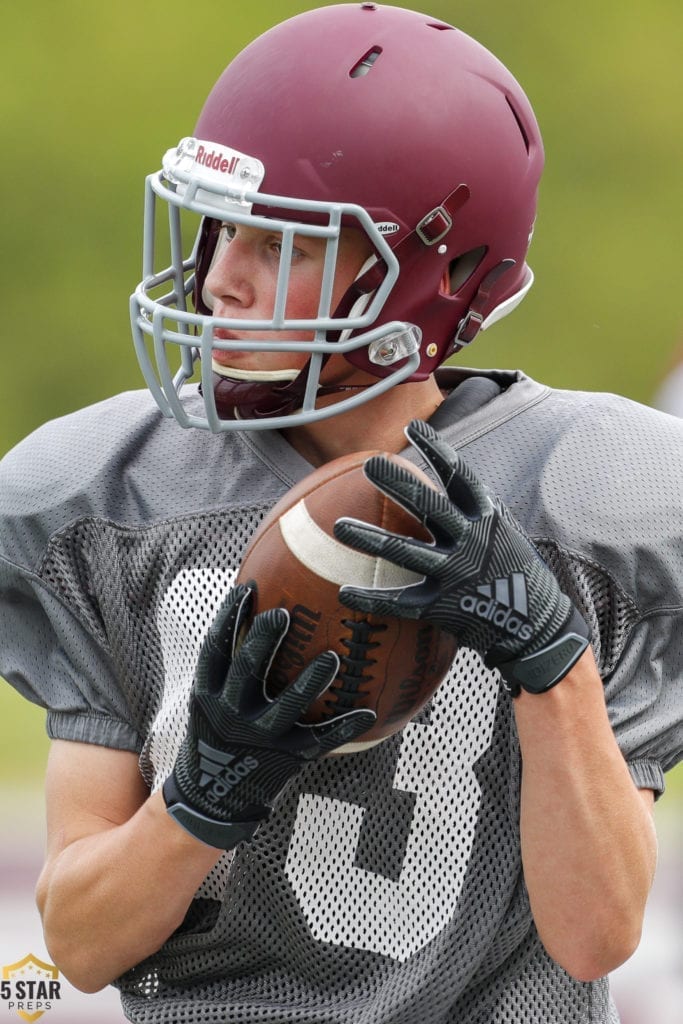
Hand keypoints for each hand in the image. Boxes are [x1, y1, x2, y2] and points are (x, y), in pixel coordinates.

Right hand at [163, 585, 374, 847]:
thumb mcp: (208, 703)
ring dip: (310, 680)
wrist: (212, 799)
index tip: (245, 589)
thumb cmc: (217, 736)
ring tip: (332, 658)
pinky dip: (345, 727)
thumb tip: (252, 616)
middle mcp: (232, 714)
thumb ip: (227, 669)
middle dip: (264, 640)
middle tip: (283, 613)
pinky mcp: (288, 758)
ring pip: (287, 705)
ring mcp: (261, 738)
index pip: (215, 650)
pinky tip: (369, 712)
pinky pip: (321, 740)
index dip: (228, 618)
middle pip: (247, 669)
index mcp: (209, 696)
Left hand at [334, 419, 589, 695]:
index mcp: (487, 519)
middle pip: (428, 506)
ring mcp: (454, 574)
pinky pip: (399, 601)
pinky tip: (343, 592)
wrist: (536, 626)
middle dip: (398, 483)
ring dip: (369, 538)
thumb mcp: (503, 532)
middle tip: (370, 464)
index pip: (460, 476)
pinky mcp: (441, 606)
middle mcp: (470, 542)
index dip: (437, 450)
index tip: (412, 428)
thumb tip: (444, 480)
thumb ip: (472, 511)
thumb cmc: (514, 573)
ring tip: (339, 526)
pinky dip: (370, 598)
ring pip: (405, 551)